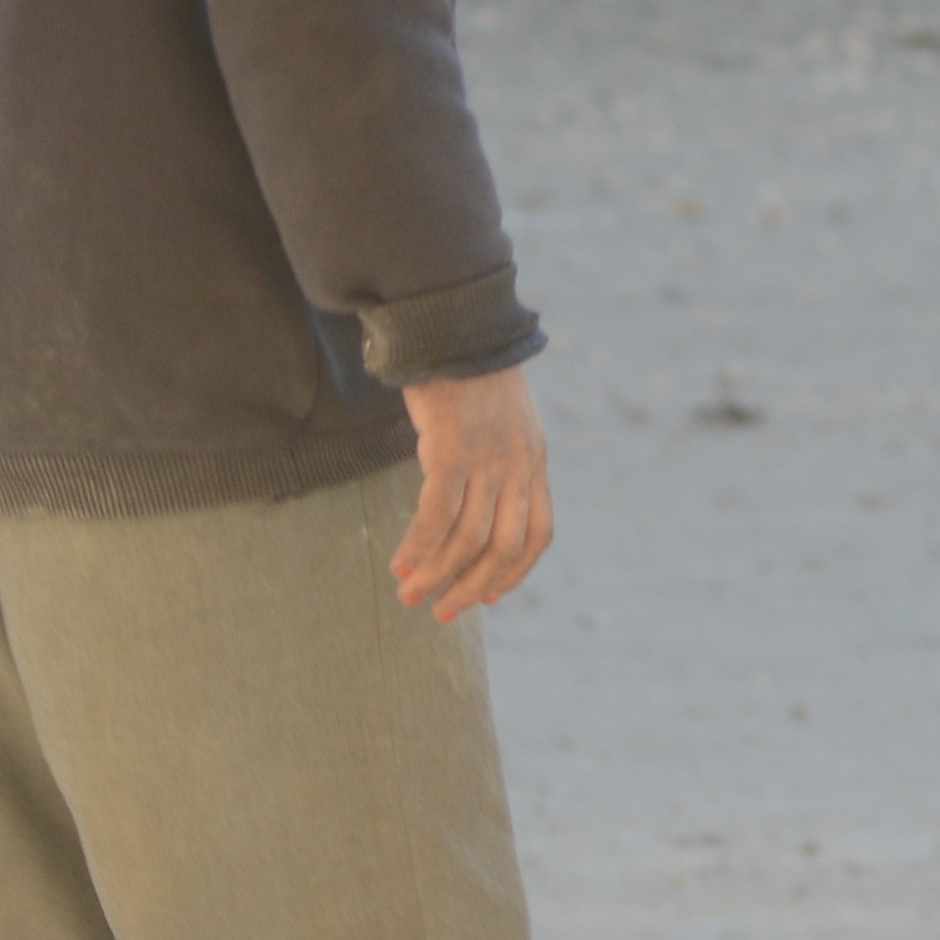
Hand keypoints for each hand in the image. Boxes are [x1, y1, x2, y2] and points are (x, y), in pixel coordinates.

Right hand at [392, 363, 552, 621]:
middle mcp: (517, 465)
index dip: (516, 572)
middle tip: (442, 611)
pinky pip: (436, 515)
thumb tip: (478, 505)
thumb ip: (500, 462)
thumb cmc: (468, 376)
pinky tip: (401, 562)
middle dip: (472, 586)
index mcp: (534, 461)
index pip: (539, 534)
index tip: (490, 596)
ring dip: (438, 574)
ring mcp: (487, 459)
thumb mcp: (503, 422)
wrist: (453, 327)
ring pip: (467, 537)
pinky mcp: (450, 450)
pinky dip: (419, 546)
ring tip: (410, 594)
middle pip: (503, 546)